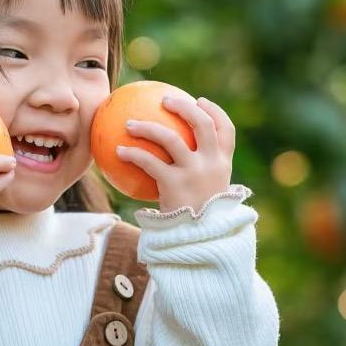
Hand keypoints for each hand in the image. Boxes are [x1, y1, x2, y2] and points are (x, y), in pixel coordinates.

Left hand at [116, 95, 234, 213]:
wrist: (199, 245)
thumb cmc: (198, 223)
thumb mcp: (207, 198)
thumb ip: (197, 179)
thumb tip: (172, 162)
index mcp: (223, 165)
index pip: (226, 130)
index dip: (215, 112)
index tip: (200, 101)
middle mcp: (212, 164)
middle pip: (202, 124)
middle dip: (184, 107)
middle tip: (166, 100)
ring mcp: (195, 173)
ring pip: (170, 138)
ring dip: (147, 127)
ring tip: (129, 123)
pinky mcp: (175, 184)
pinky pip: (149, 162)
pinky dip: (132, 153)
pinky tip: (118, 151)